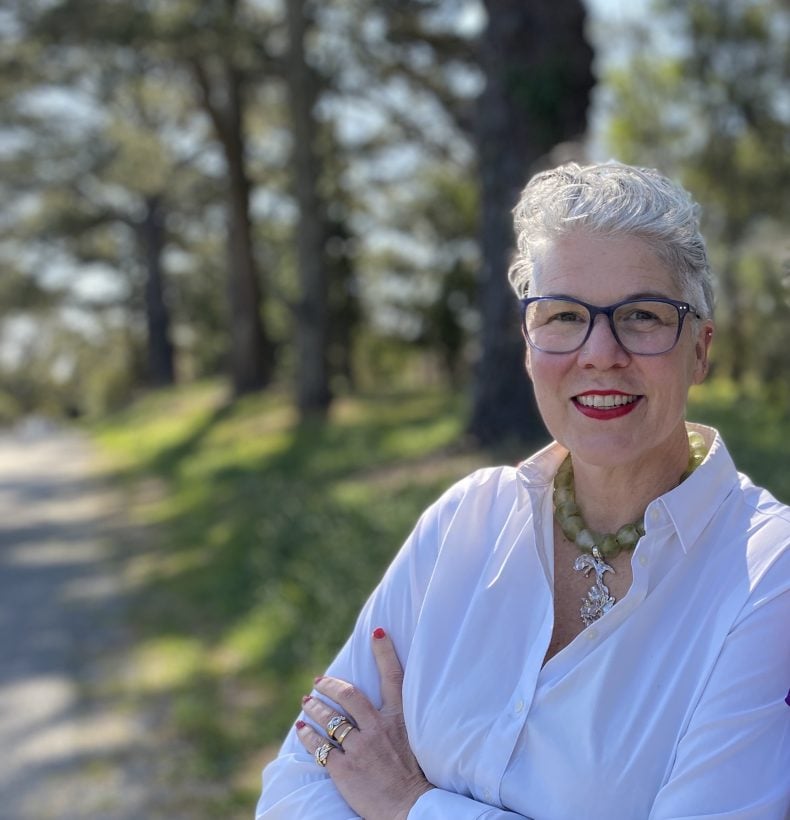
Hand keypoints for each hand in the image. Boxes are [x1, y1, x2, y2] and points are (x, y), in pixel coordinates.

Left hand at [296, 627, 432, 819]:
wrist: (409, 809)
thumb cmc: (413, 776)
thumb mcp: (412, 740)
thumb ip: (396, 721)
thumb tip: (380, 707)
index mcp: (398, 719)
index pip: (393, 676)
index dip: (385, 651)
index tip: (378, 631)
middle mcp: (378, 728)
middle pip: (349, 694)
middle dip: (330, 684)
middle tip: (319, 680)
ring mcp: (359, 747)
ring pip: (330, 718)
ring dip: (314, 707)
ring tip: (306, 702)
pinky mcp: (344, 768)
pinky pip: (319, 746)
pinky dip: (307, 735)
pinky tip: (302, 730)